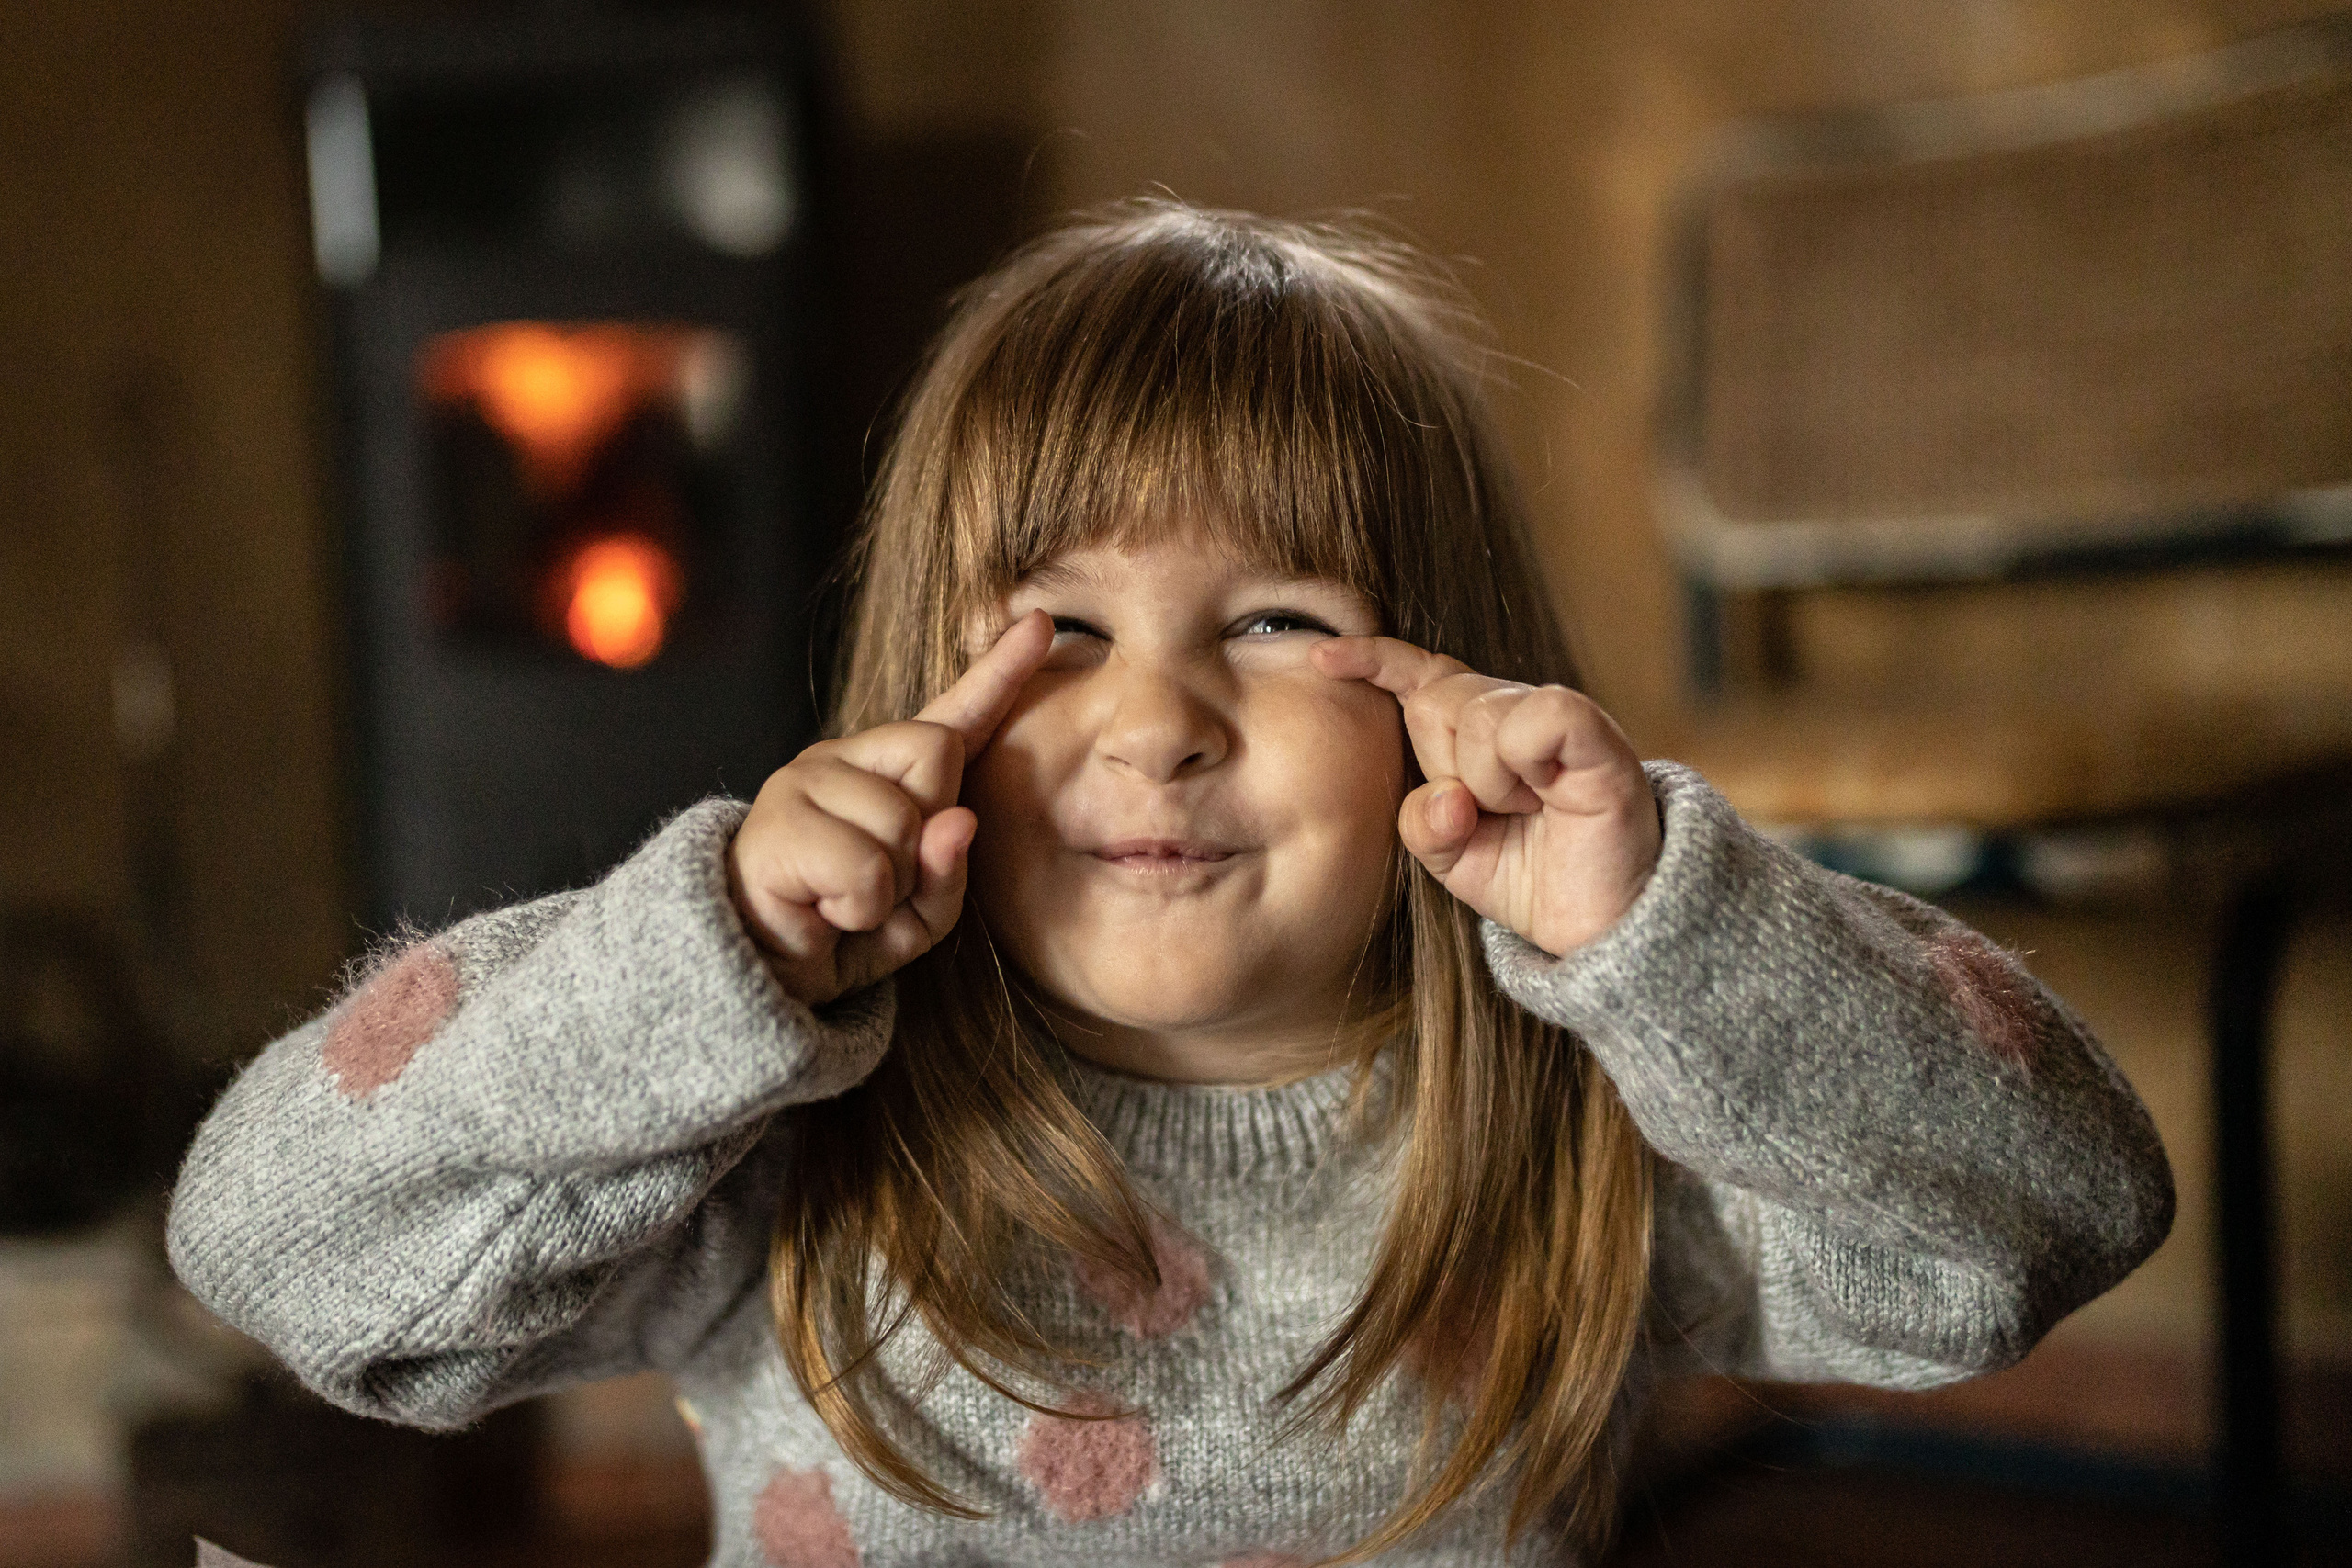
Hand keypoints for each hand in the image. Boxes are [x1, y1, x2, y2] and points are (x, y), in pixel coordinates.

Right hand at [728, 610, 1052, 1004]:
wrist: (759, 975)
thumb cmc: (844, 932)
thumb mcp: (918, 914)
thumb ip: (949, 871)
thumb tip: (958, 820)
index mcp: (887, 772)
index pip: (954, 716)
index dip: (1000, 671)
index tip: (1039, 624)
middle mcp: (843, 758)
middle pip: (938, 752)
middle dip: (929, 832)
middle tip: (883, 880)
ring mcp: (804, 781)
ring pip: (903, 821)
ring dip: (891, 886)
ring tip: (849, 903)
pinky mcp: (777, 823)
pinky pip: (866, 869)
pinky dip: (859, 908)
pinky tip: (826, 911)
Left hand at [1312, 637, 1659, 956]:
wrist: (1601, 922)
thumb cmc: (1530, 877)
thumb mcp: (1452, 858)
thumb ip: (1421, 824)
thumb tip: (1445, 798)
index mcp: (1478, 732)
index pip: (1421, 677)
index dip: (1373, 660)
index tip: (1321, 658)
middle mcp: (1515, 711)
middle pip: (1436, 700)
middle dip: (1447, 766)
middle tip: (1497, 813)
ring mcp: (1557, 717)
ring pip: (1478, 713)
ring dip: (1489, 782)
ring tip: (1529, 810)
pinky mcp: (1594, 734)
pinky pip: (1535, 716)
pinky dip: (1524, 761)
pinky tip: (1548, 792)